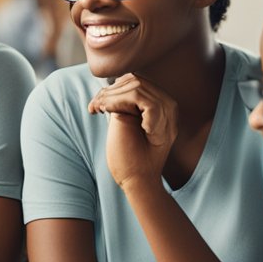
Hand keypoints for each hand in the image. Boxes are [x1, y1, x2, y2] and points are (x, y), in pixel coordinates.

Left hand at [89, 73, 177, 191]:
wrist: (137, 180)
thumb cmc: (128, 155)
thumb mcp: (123, 123)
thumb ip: (121, 104)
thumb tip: (106, 87)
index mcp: (161, 105)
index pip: (136, 81)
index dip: (114, 88)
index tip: (97, 104)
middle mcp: (168, 105)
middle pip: (135, 81)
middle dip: (109, 91)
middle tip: (94, 106)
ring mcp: (168, 111)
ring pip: (135, 87)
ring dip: (110, 97)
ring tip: (97, 109)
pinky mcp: (162, 119)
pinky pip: (138, 98)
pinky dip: (118, 103)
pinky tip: (106, 113)